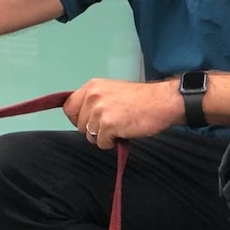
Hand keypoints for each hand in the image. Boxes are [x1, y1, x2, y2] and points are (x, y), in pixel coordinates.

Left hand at [63, 78, 182, 148]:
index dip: (77, 118)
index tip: (88, 122)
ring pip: (89, 136)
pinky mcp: (108, 124)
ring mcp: (99, 110)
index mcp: (92, 86)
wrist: (161, 102)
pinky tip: (123, 132)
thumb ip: (95, 100)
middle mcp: (92, 96)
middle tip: (111, 124)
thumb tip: (83, 116)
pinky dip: (112, 143)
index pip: (69, 107)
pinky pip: (101, 143)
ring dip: (103, 136)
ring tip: (120, 126)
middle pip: (79, 125)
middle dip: (93, 129)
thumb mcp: (111, 91)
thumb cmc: (140, 99)